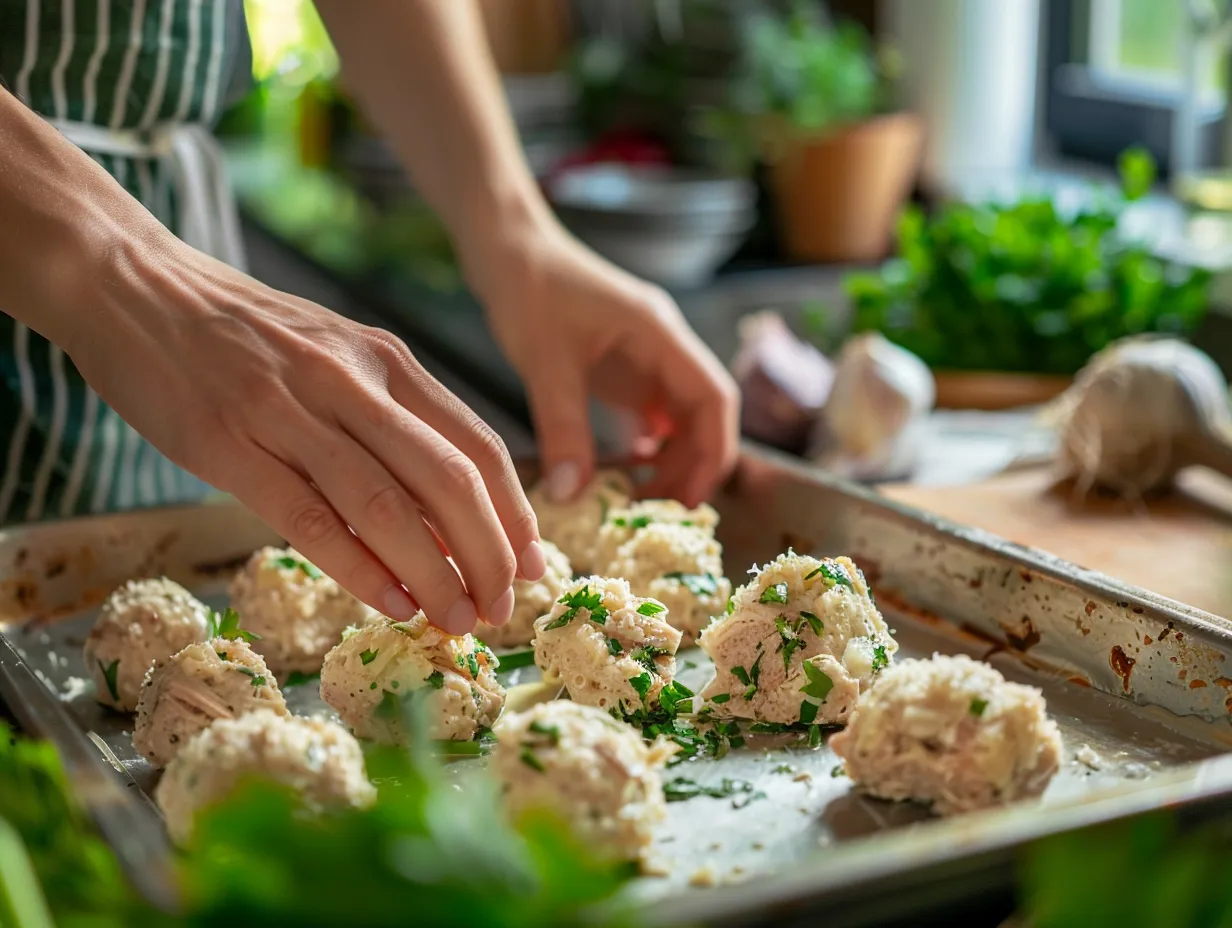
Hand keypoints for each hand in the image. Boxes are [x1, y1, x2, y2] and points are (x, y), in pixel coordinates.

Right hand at [67, 234, 546, 634]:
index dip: (516, 513)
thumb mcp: (336, 355)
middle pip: (449, 480)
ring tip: (458, 620)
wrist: (134, 284)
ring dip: (434, 573)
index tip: (536, 564)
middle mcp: (351, 382)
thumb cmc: (244, 334)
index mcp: (386, 360)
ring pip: (387, 506)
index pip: (478, 445)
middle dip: (488, 554)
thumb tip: (445, 512)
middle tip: (502, 607)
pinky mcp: (228, 444)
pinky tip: (392, 603)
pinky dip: (360, 569)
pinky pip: (310, 519)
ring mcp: (289, 411)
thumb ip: (391, 420)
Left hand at [472, 219, 739, 506]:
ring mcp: (647, 357)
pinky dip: (646, 447)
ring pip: (681, 418)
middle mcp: (664, 346)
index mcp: (660, 333)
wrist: (508, 249)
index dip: (713, 451)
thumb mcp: (544, 361)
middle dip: (692, 465)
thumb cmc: (528, 287)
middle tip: (658, 511)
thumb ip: (561, 427)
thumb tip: (572, 495)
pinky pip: (652, 415)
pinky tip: (625, 472)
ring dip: (671, 460)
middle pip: (704, 413)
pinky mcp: (625, 368)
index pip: (714, 397)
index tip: (689, 499)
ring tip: (639, 499)